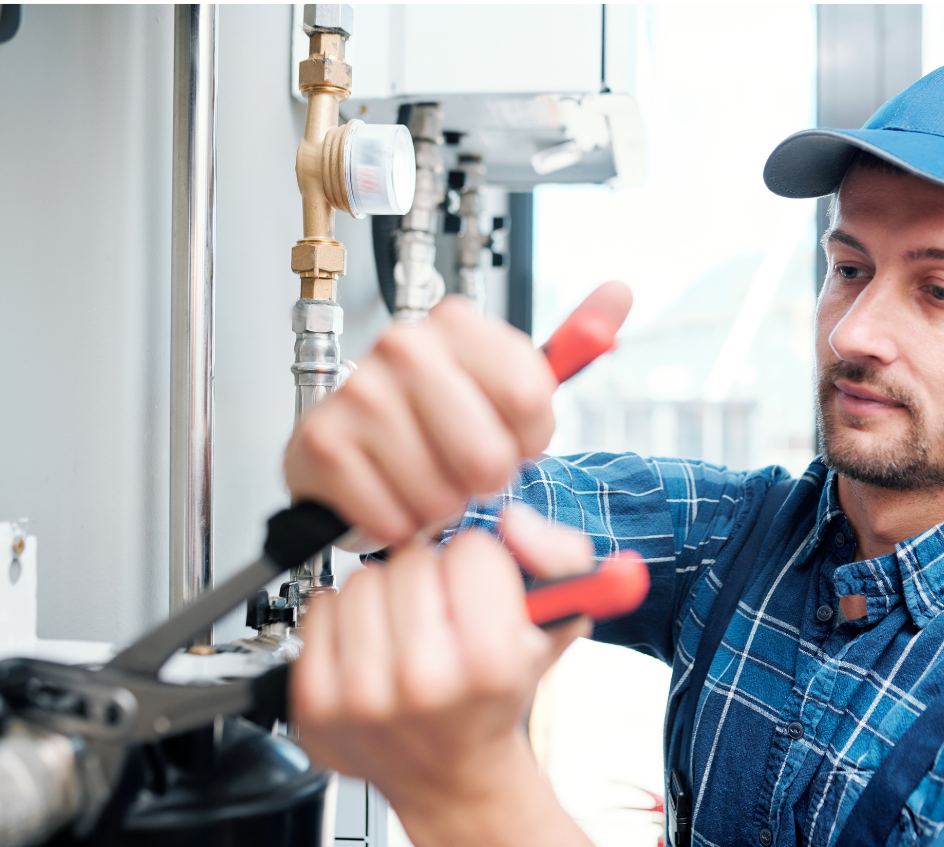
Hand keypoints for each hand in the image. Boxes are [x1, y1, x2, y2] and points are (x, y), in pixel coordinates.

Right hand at [283, 283, 631, 548]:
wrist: (361, 454)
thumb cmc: (442, 421)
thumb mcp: (516, 383)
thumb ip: (575, 341)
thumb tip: (621, 291)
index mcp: (459, 324)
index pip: (530, 398)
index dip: (527, 439)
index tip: (508, 435)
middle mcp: (405, 346)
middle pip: (487, 456)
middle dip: (483, 481)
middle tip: (461, 466)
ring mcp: (359, 392)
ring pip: (440, 494)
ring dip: (438, 506)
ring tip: (422, 478)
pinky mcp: (322, 443)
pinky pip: (392, 517)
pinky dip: (398, 523)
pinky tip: (388, 494)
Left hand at [290, 504, 595, 845]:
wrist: (451, 775)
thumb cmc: (498, 694)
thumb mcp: (555, 624)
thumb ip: (558, 556)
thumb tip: (513, 522)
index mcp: (490, 663)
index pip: (471, 551)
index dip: (481, 566)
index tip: (482, 595)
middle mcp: (422, 683)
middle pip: (412, 561)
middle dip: (431, 579)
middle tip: (444, 617)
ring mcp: (363, 697)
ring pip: (362, 580)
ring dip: (385, 595)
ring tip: (407, 632)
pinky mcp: (317, 703)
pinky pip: (320, 609)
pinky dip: (344, 619)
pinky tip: (372, 647)